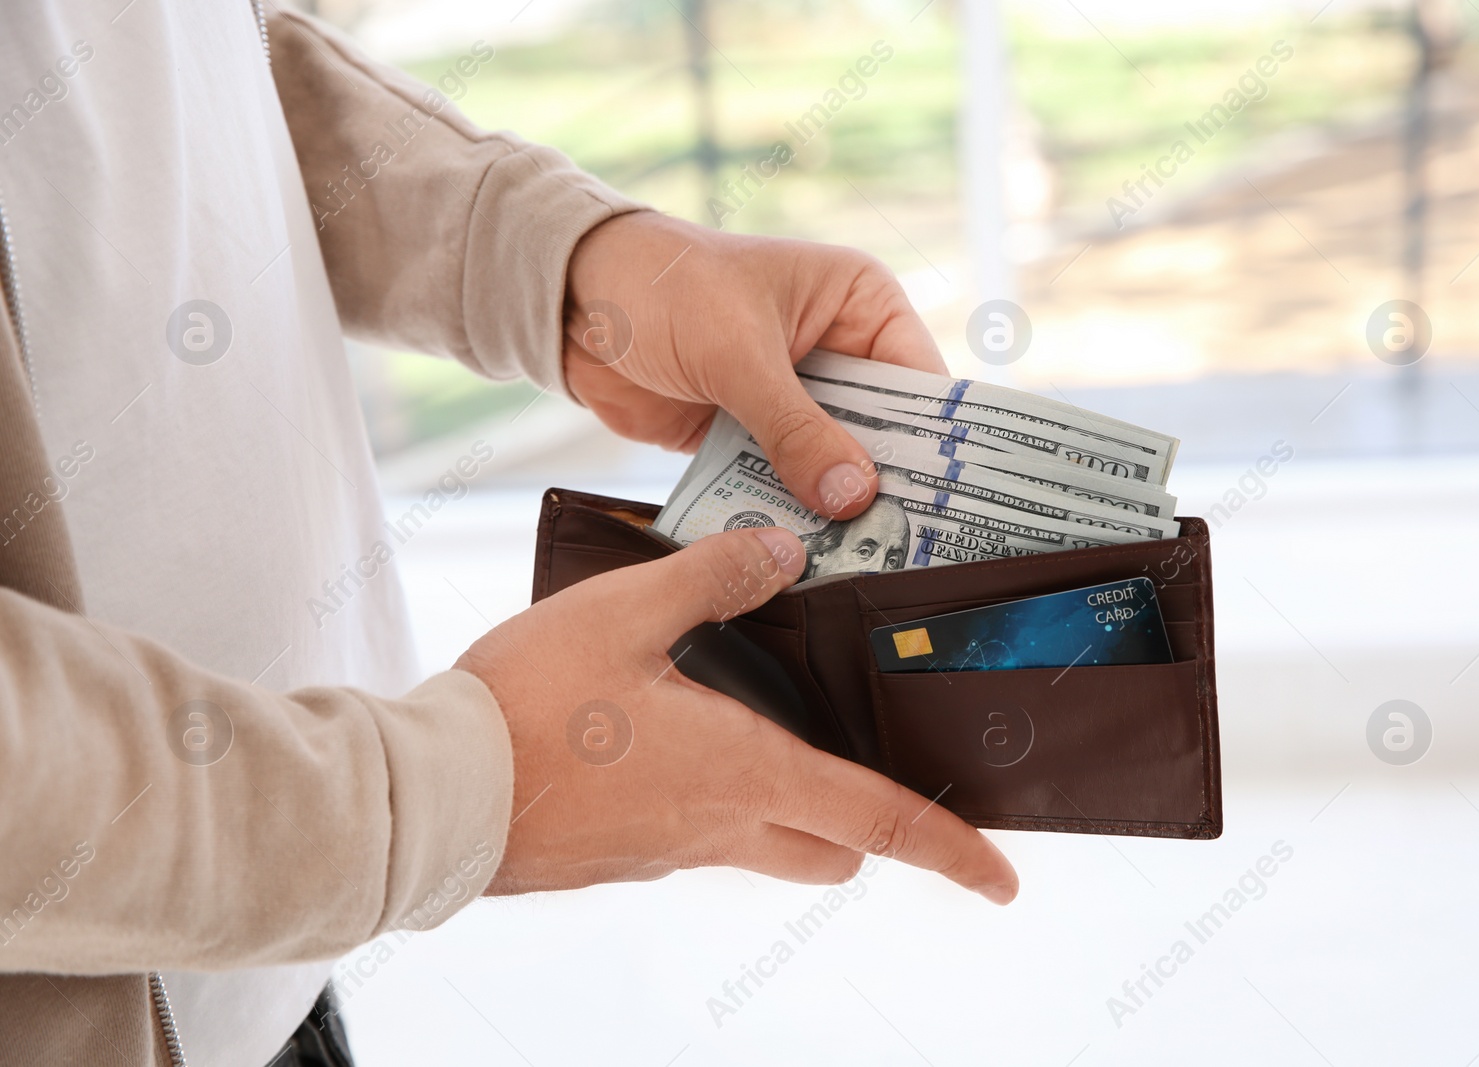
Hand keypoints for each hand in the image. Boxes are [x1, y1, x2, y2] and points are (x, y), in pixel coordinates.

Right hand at [456, 527, 1017, 902]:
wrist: (430, 797)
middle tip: (869, 762)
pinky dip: (720, 799)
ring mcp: (671, 852)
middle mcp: (721, 827)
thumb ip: (715, 578)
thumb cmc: (528, 707)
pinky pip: (701, 836)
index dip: (954, 853)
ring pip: (768, 844)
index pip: (880, 822)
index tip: (1005, 880)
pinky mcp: (625, 857)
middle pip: (833, 847)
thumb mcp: (626, 612)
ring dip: (793, 805)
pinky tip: (671, 735)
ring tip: (765, 728)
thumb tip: (786, 551)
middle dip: (869, 821)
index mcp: (745, 774)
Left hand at [563, 211, 947, 518]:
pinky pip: (782, 484)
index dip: (935, 443)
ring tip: (857, 564)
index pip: (921, 382)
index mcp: (858, 304)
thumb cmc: (664, 288)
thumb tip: (853, 496)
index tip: (948, 504)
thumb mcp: (738, 354)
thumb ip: (796, 429)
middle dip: (884, 486)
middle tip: (907, 548)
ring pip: (832, 467)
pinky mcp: (750, 437)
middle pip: (883, 434)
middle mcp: (837, 353)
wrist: (571, 303)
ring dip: (833, 509)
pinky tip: (798, 556)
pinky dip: (786, 514)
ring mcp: (793, 400)